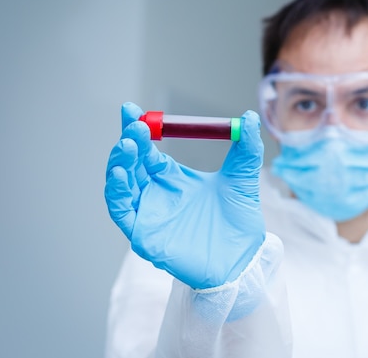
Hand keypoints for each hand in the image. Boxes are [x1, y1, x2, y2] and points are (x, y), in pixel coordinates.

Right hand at [105, 102, 265, 288]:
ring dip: (119, 162)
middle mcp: (155, 194)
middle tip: (134, 123)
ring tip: (129, 144)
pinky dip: (116, 192)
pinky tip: (121, 173)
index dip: (139, 130)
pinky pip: (121, 212)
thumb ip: (246, 148)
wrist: (243, 258)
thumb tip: (251, 117)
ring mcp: (147, 214)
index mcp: (172, 179)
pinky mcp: (143, 235)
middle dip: (128, 141)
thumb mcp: (243, 178)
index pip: (147, 150)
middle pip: (130, 163)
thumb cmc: (239, 221)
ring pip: (120, 185)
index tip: (133, 109)